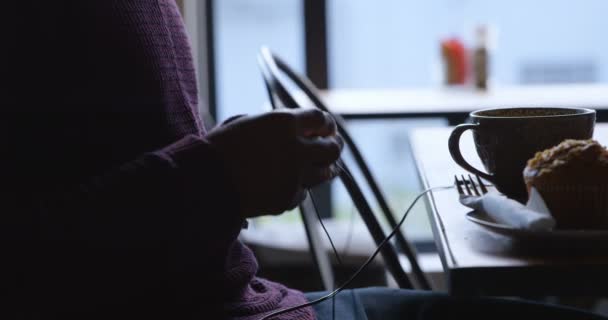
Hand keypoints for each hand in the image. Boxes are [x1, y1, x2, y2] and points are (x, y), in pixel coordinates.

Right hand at [206, 109, 342, 217]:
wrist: (206, 181)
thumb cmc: (220, 147)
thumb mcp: (248, 123)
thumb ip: (276, 125)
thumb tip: (296, 128)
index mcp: (284, 122)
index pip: (321, 119)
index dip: (326, 124)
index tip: (326, 128)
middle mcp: (296, 148)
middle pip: (332, 147)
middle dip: (334, 146)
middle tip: (333, 147)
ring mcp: (295, 175)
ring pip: (325, 172)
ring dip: (325, 168)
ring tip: (322, 167)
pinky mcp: (289, 198)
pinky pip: (304, 192)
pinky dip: (300, 188)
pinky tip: (291, 184)